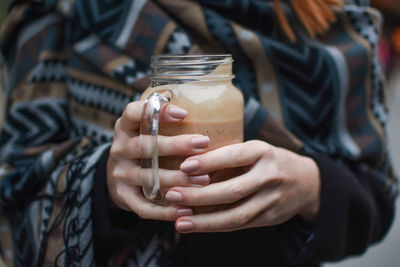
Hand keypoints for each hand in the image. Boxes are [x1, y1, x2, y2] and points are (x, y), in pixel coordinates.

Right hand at [107, 101, 210, 220]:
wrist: (115, 176)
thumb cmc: (144, 148)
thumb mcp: (145, 130)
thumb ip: (166, 123)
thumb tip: (213, 114)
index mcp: (125, 127)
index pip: (133, 113)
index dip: (156, 112)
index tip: (184, 114)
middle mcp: (120, 149)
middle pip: (145, 146)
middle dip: (176, 145)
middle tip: (204, 143)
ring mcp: (120, 174)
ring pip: (149, 177)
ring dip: (177, 179)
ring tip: (205, 179)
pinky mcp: (124, 197)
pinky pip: (144, 206)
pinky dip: (166, 210)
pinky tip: (187, 209)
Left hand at [165, 140, 320, 231]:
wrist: (308, 182)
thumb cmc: (271, 161)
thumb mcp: (256, 150)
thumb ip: (230, 156)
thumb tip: (189, 165)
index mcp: (264, 152)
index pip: (235, 156)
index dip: (209, 162)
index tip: (184, 166)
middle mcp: (270, 176)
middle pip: (232, 191)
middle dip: (199, 196)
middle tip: (173, 195)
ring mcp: (272, 201)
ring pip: (236, 215)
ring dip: (205, 221)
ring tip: (180, 220)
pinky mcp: (270, 218)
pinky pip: (240, 225)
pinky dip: (216, 226)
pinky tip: (196, 226)